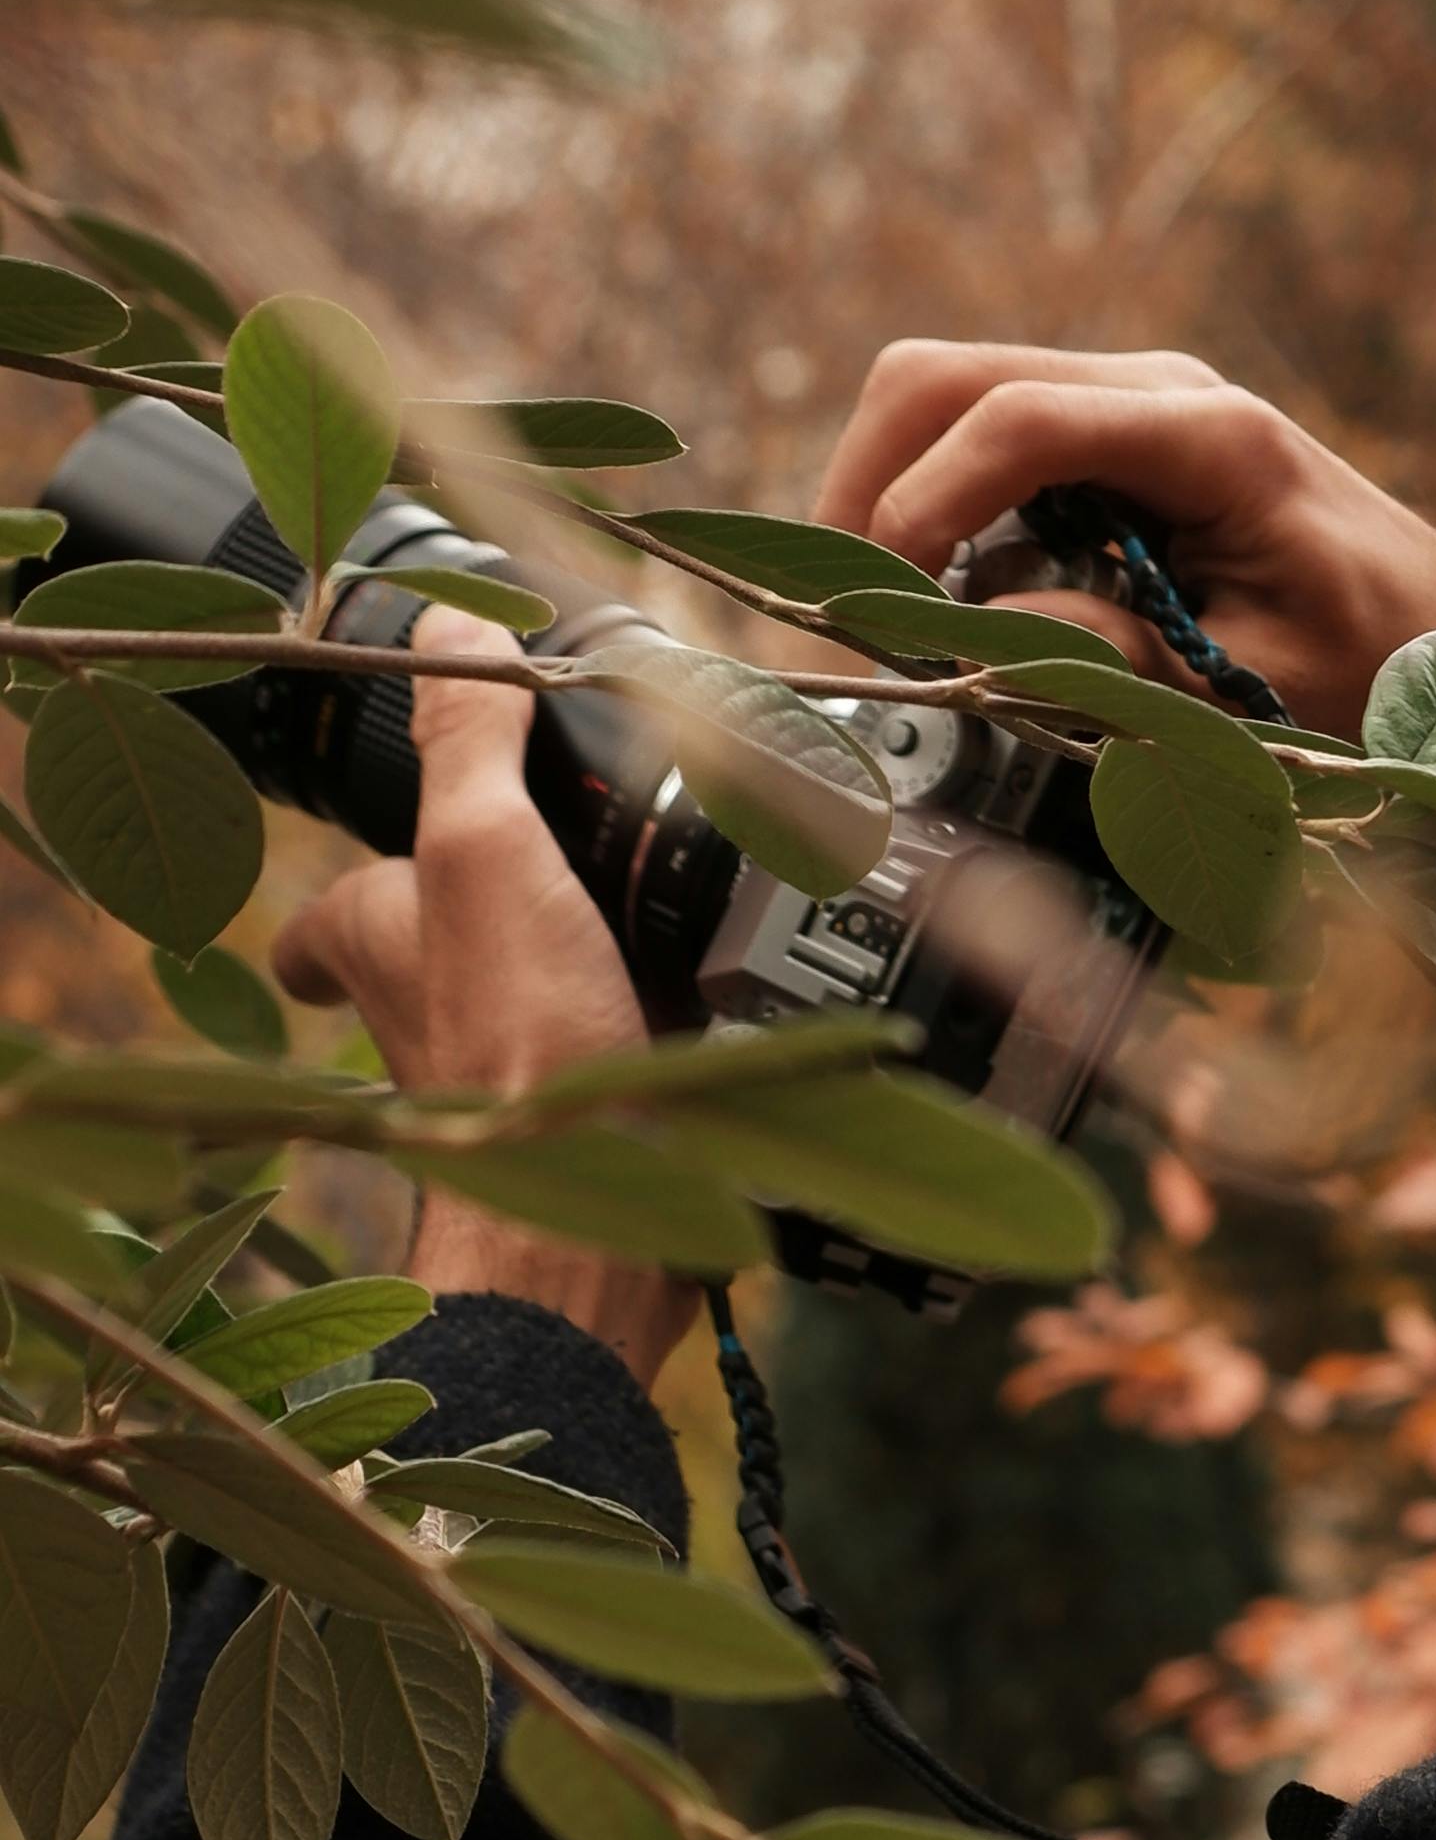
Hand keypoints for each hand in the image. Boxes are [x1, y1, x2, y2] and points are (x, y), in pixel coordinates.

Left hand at [268, 626, 696, 1392]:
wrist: (605, 1213)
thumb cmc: (517, 1039)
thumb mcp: (486, 853)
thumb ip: (468, 742)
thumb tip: (448, 627)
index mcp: (382, 948)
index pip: (324, 923)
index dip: (339, 898)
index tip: (361, 868)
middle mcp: (430, 1023)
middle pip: (427, 963)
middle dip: (463, 927)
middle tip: (523, 872)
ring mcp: (516, 1078)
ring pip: (521, 1011)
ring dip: (560, 971)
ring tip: (627, 919)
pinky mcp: (601, 1117)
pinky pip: (612, 1056)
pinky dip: (645, 1029)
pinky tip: (707, 1002)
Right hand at [813, 341, 1435, 835]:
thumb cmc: (1389, 669)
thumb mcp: (1259, 689)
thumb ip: (1120, 660)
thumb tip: (977, 637)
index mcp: (1211, 435)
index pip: (1016, 420)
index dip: (922, 504)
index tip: (878, 600)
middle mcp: (1162, 393)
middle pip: (946, 378)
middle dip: (868, 481)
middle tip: (836, 604)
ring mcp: (1133, 410)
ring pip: (948, 398)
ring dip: (892, 496)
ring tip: (878, 613)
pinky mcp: (1115, 446)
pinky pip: (986, 447)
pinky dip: (937, 513)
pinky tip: (947, 606)